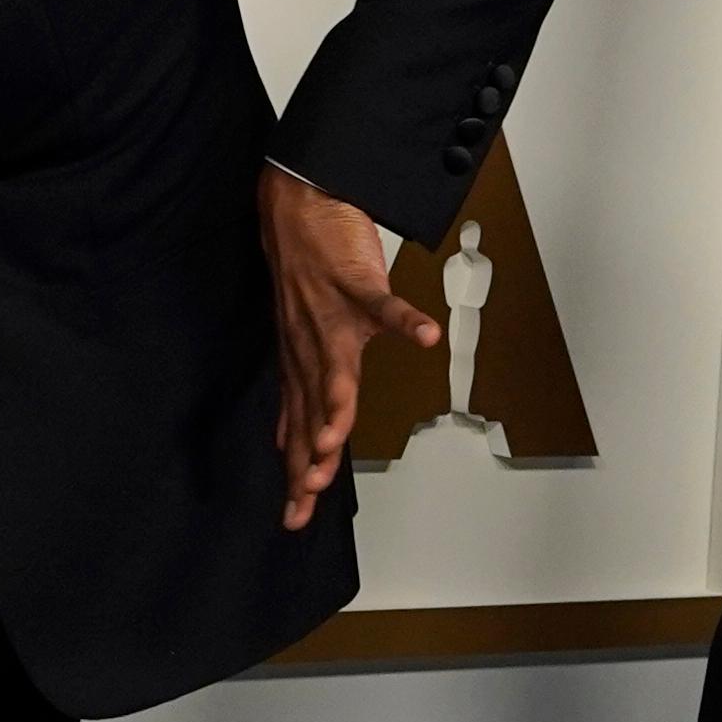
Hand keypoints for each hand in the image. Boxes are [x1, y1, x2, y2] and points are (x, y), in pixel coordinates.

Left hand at [264, 167, 436, 532]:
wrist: (297, 203)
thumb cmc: (305, 269)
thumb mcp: (299, 338)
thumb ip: (301, 389)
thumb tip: (294, 440)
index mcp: (302, 364)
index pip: (297, 429)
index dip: (296, 473)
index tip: (294, 518)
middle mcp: (311, 347)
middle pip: (310, 410)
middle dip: (308, 453)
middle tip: (307, 492)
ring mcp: (332, 315)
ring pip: (333, 367)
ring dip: (334, 403)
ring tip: (335, 438)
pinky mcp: (354, 282)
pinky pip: (383, 303)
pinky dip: (406, 320)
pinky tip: (427, 338)